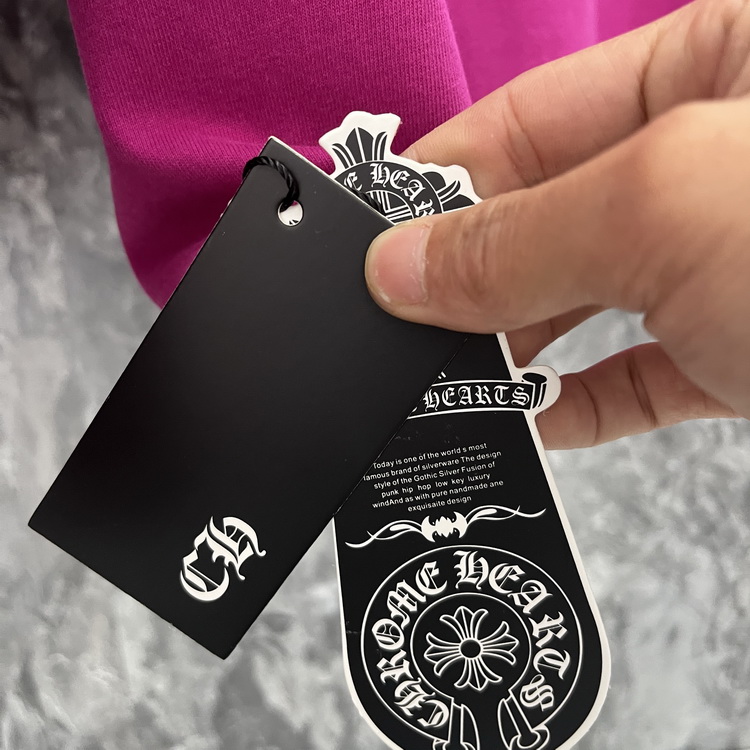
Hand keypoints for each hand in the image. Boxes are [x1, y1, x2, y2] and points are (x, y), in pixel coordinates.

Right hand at [365, 0, 748, 448]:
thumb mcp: (663, 207)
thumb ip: (515, 240)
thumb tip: (396, 269)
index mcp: (714, 63)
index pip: (535, 115)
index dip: (444, 176)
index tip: (372, 235)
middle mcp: (715, 161)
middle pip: (551, 215)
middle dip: (471, 276)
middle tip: (399, 323)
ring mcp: (728, 264)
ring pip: (587, 301)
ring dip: (513, 349)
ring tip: (446, 384)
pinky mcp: (741, 354)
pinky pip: (636, 376)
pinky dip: (576, 404)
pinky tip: (526, 420)